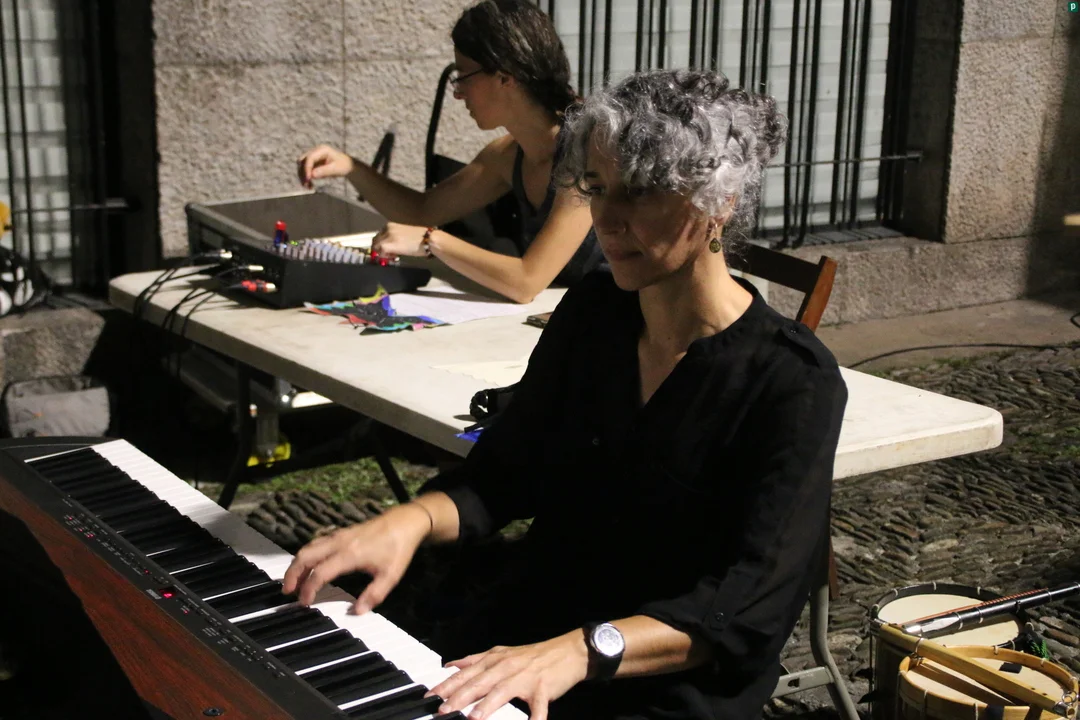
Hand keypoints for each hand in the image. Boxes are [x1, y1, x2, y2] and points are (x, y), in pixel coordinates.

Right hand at [282, 504, 429, 612]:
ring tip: (293, 581)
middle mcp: (339, 543)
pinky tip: (307, 565)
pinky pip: (316, 543)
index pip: (320, 573)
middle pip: (305, 556)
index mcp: (349, 555)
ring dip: (297, 564)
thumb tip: (358, 612)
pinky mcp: (341, 533)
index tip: (305, 603)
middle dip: (292, 574)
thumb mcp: (391, 575)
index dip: (308, 589)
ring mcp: (338, 536)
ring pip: (308, 548)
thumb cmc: (398, 548)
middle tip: (287, 591)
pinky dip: (306, 555)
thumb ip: (374, 595)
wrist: (404, 522)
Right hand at [297, 144, 355, 187]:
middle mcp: (315, 151)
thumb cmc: (344, 165)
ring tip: (308, 187)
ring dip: (303, 176)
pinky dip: (306, 177)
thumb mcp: (336, 169)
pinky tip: (310, 185)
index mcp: (322, 150)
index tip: (308, 179)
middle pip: (303, 161)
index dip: (307, 168)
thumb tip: (312, 175)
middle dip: (303, 172)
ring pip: (302, 166)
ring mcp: (313, 157)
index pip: (310, 158)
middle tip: (306, 184)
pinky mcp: (313, 163)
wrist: (348, 166)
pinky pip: (305, 170)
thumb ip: (324, 171)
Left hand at [372, 222, 429, 257]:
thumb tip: (391, 245)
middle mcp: (386, 229)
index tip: (386, 250)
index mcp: (390, 225)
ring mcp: (386, 237)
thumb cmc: (421, 238)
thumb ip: (394, 237)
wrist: (428, 239)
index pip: (379, 235)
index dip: (381, 244)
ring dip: (382, 253)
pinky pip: (380, 252)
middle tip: (388, 255)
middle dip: (379, 249)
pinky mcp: (387, 245)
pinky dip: (385, 256)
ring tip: (393, 256)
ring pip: (376, 247)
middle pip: (375, 241)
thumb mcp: (404, 234)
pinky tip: (394, 256)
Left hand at [429, 632, 589, 719]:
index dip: (447, 685)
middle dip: (459, 696)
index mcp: (495, 659)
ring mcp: (525, 678)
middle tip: (443, 709)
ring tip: (473, 717)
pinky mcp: (543, 688)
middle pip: (479, 682)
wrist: (567, 651)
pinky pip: (538, 705)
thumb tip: (452, 665)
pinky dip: (534, 717)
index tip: (431, 696)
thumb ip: (476, 660)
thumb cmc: (533, 655)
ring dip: (487, 705)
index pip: (465, 673)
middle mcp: (506, 667)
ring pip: (502, 691)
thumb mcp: (502, 653)